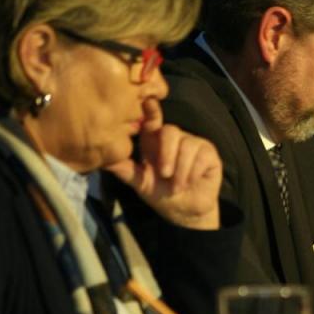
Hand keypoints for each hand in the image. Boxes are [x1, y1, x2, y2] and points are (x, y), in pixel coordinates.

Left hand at [106, 98, 221, 229]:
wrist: (185, 212)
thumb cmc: (161, 195)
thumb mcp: (140, 183)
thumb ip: (125, 170)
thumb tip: (103, 161)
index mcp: (155, 142)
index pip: (153, 120)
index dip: (151, 110)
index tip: (147, 101)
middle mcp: (175, 138)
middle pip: (170, 131)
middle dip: (167, 155)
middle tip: (164, 175)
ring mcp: (194, 143)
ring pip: (187, 145)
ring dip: (180, 170)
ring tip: (177, 186)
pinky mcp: (209, 153)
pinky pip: (201, 156)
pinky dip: (193, 172)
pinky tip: (190, 182)